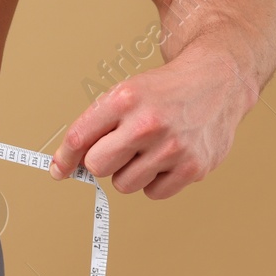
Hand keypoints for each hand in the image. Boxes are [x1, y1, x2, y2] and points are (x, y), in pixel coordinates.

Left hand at [48, 50, 254, 198]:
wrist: (218, 81)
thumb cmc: (165, 91)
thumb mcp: (126, 94)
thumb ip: (96, 126)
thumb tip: (65, 165)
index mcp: (124, 99)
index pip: (78, 138)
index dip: (64, 159)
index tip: (58, 171)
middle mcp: (147, 123)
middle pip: (97, 166)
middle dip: (102, 161)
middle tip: (119, 148)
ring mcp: (172, 147)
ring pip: (124, 184)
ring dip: (130, 172)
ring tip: (148, 150)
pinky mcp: (193, 167)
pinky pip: (154, 193)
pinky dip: (155, 181)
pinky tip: (166, 158)